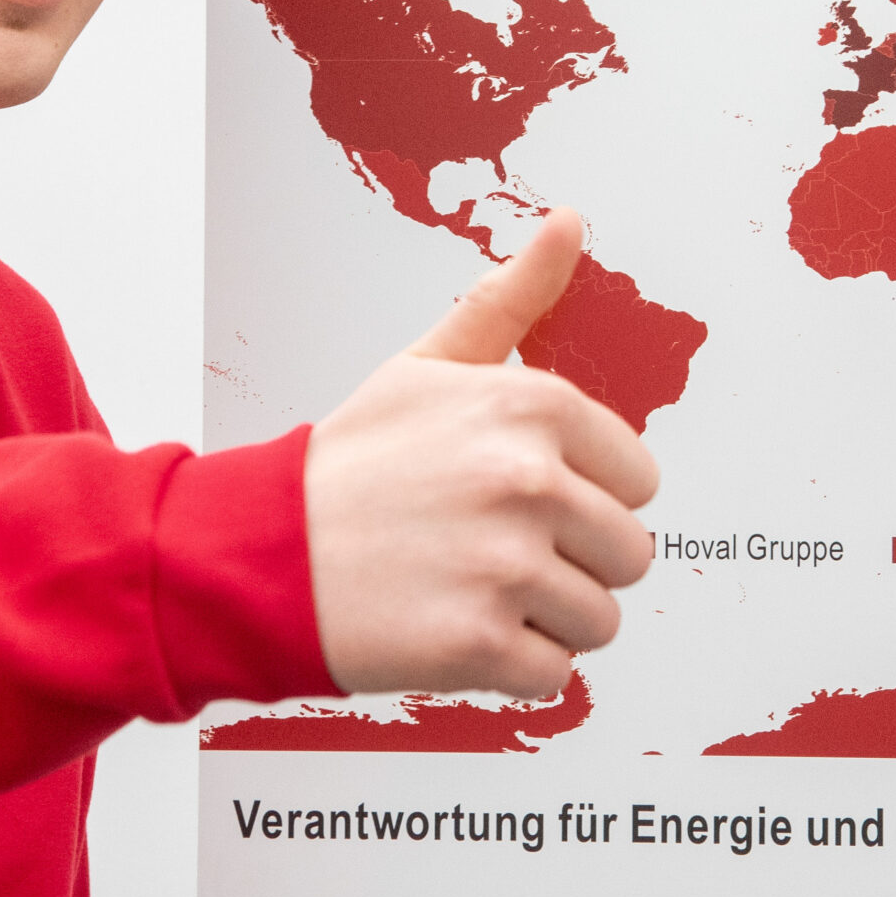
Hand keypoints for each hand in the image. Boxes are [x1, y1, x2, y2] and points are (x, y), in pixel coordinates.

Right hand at [303, 208, 658, 698]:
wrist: (256, 552)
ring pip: (599, 618)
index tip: (520, 497)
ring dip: (545, 619)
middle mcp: (530, 481)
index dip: (583, 496)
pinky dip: (513, 667)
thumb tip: (569, 222)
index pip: (638, 480)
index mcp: (535, 407)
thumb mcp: (431, 364)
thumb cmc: (351, 463)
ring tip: (472, 588)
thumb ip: (514, 297)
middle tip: (492, 551)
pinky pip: (555, 674)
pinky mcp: (477, 643)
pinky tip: (457, 629)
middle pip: (629, 554)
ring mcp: (504, 565)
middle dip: (571, 562)